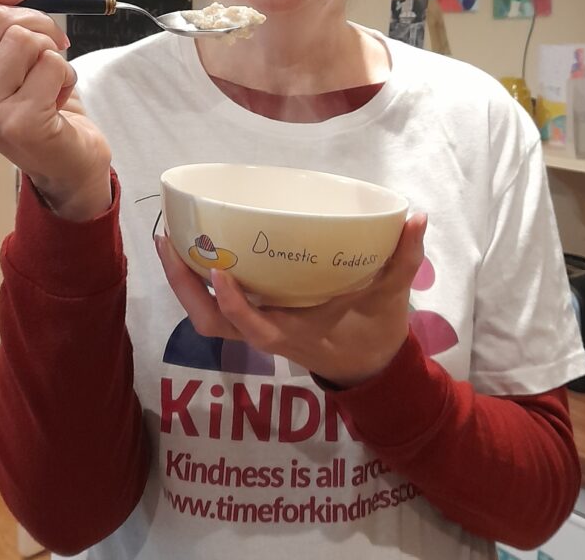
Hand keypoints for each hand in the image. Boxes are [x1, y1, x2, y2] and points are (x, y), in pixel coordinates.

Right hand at [0, 0, 113, 220]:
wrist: (68, 158)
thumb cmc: (38, 100)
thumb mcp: (11, 49)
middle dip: (37, 22)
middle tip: (52, 44)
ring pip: (24, 39)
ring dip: (53, 51)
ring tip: (52, 77)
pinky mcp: (15, 125)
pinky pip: (51, 64)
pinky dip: (67, 74)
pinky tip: (59, 98)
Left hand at [156, 213, 426, 386]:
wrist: (370, 367)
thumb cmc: (376, 332)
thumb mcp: (392, 297)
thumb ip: (404, 259)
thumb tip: (416, 217)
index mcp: (297, 334)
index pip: (256, 328)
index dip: (234, 304)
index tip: (218, 270)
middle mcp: (269, 335)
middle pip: (212, 324)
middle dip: (185, 289)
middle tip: (168, 243)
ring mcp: (258, 331)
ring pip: (208, 320)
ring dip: (184, 286)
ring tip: (169, 243)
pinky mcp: (256, 322)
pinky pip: (217, 311)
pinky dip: (199, 286)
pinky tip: (193, 252)